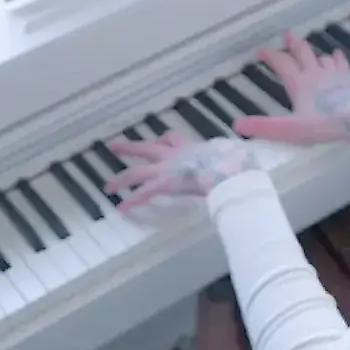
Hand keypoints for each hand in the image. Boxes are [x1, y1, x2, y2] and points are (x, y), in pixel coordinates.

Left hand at [105, 133, 258, 211]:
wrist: (233, 170)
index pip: (172, 140)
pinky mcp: (166, 182)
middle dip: (131, 149)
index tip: (160, 141)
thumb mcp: (233, 155)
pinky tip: (121, 209)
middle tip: (114, 147)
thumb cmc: (237, 164)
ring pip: (138, 172)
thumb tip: (242, 161)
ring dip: (121, 179)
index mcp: (191, 149)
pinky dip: (132, 201)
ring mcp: (168, 168)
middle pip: (147, 149)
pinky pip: (144, 192)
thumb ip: (229, 157)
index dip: (165, 141)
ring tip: (107, 187)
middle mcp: (175, 156)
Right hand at [233, 32, 349, 159]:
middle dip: (293, 44)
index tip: (261, 51)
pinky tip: (336, 55)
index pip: (281, 63)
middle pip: (302, 53)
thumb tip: (236, 125)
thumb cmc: (322, 125)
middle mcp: (314, 73)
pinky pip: (340, 63)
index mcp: (298, 82)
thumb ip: (263, 127)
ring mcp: (333, 74)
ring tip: (309, 50)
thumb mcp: (289, 129)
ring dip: (313, 52)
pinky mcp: (348, 79)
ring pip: (320, 56)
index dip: (270, 56)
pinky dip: (336, 57)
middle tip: (288, 35)